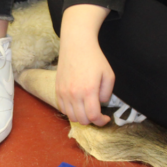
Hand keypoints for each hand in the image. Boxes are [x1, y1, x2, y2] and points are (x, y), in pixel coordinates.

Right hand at [56, 5, 113, 125]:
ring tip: (87, 109)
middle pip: (82, 120)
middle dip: (92, 120)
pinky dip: (70, 111)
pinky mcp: (57, 90)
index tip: (106, 118)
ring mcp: (63, 93)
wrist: (76, 45)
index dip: (101, 121)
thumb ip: (107, 93)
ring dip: (81, 117)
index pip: (93, 117)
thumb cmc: (94, 58)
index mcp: (89, 90)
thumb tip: (100, 103)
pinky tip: (77, 104)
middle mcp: (74, 94)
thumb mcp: (109, 75)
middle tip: (97, 114)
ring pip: (71, 116)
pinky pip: (62, 108)